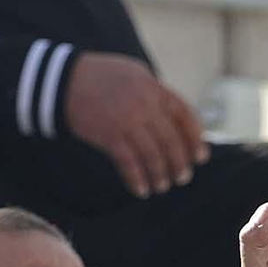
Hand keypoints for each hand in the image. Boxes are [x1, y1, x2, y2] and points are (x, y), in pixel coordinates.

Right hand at [61, 51, 208, 200]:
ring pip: (152, 155)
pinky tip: (142, 191)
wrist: (67, 81)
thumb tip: (175, 119)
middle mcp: (145, 104)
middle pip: (171, 140)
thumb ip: (155, 94)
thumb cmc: (103, 78)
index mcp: (154, 87)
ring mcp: (127, 120)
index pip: (184, 115)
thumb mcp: (135, 75)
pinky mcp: (110, 135)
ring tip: (162, 187)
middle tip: (182, 178)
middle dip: (179, 163)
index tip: (200, 157)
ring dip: (160, 175)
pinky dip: (137, 179)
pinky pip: (129, 164)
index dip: (195, 138)